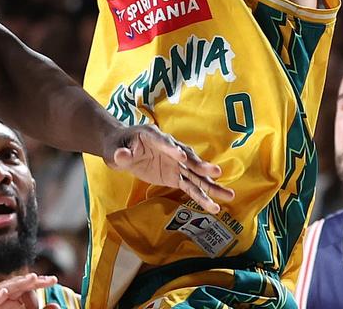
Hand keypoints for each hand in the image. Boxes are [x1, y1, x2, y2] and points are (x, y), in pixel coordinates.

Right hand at [0, 273, 59, 308]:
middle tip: (44, 278)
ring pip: (3, 288)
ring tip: (32, 279)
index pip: (28, 287)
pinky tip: (5, 291)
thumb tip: (55, 305)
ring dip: (16, 283)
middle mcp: (4, 298)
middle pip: (16, 285)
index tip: (54, 280)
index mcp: (15, 299)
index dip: (40, 282)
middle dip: (30, 280)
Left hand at [106, 124, 233, 214]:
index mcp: (152, 136)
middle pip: (187, 157)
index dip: (171, 148)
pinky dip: (201, 196)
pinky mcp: (175, 175)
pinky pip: (190, 186)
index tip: (181, 156)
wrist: (121, 149)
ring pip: (195, 174)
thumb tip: (122, 155)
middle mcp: (169, 148)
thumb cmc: (117, 145)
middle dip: (200, 165)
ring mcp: (175, 163)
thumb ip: (120, 153)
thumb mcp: (114, 149)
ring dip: (210, 185)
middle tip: (216, 172)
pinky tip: (214, 207)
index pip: (163, 142)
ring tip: (228, 195)